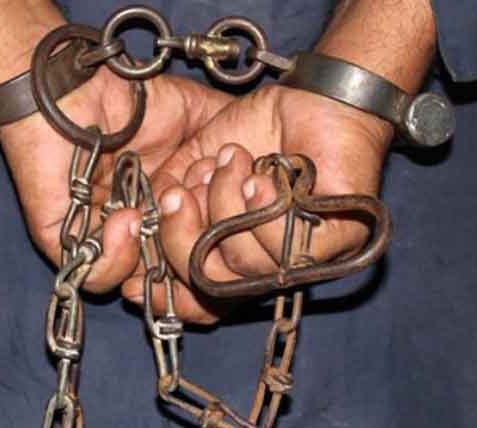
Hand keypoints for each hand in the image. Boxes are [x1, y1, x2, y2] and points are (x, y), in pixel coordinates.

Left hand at [0, 0, 232, 291]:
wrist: (74, 82)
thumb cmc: (133, 99)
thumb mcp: (202, 118)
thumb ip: (238, 146)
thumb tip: (278, 176)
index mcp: (177, 214)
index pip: (208, 263)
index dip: (231, 265)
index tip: (245, 232)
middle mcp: (144, 236)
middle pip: (180, 290)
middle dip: (202, 263)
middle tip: (207, 216)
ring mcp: (103, 241)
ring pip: (140, 290)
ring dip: (166, 256)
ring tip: (170, 206)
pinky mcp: (63, 240)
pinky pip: (95, 276)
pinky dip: (117, 258)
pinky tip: (128, 218)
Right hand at [120, 84, 392, 323]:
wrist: (313, 96)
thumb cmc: (257, 131)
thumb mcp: (195, 163)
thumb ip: (168, 198)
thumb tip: (138, 235)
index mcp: (229, 253)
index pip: (195, 299)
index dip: (164, 290)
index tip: (137, 268)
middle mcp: (263, 265)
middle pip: (209, 285)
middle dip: (183, 237)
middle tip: (179, 192)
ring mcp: (302, 257)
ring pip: (246, 266)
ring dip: (228, 207)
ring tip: (237, 163)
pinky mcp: (339, 240)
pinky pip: (291, 252)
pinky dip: (266, 212)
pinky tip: (264, 179)